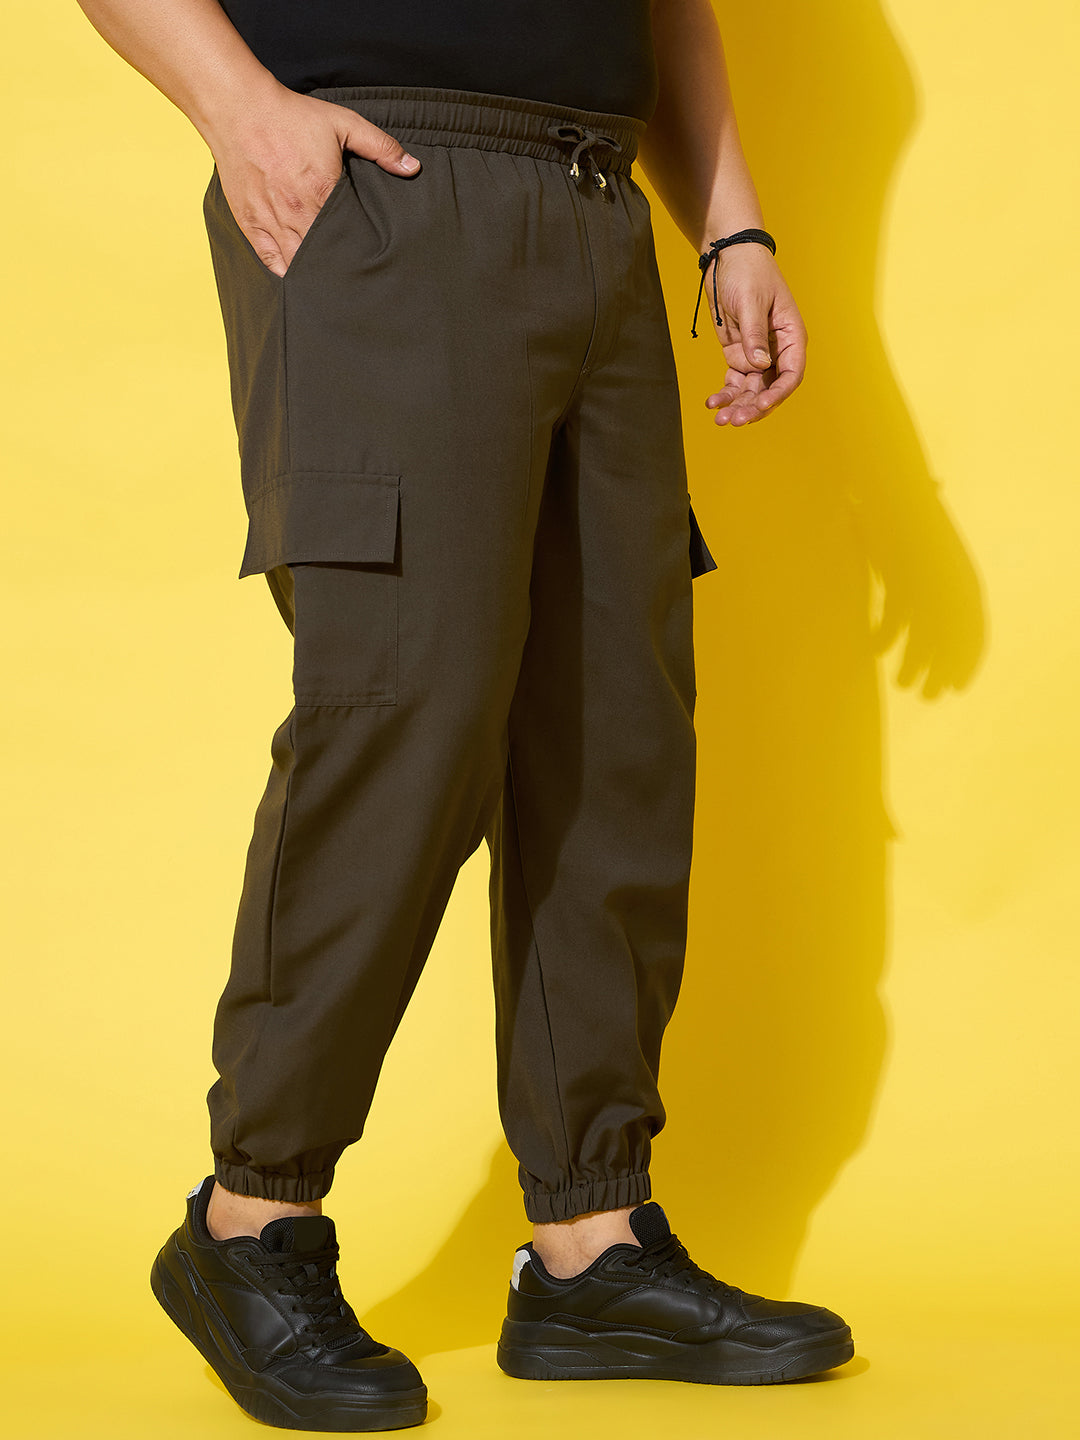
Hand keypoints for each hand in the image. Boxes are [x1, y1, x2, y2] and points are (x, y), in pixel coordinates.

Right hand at [208, 86, 421, 276]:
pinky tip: (298, 272)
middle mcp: (295, 211)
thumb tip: (413, 168)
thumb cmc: (292, 116)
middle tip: (353, 276)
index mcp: (321, 191)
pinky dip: (284, 269)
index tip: (370, 258)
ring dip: (312, 272)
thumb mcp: (342, 123)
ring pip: (296, 263)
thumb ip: (381, 147)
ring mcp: (270, 219)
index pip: (348, 236)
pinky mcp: (249, 222)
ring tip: (329, 279)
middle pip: (322, 256)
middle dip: (338, 266)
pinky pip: (269, 259)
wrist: (239, 107)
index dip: (360, 250)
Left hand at [701, 245, 806, 426]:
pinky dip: (725, 394)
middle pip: (770, 388)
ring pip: (751, 390)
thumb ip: (755, 335)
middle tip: (735, 420)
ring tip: (720, 420)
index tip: (760, 405)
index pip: (791, 373)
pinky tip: (712, 404)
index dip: (778, 393)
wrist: (727, 257)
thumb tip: (760, 366)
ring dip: (738, 406)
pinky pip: (734, 382)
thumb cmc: (747, 272)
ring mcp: (757, 355)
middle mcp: (777, 350)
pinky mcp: (738, 355)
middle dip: (753, 407)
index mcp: (791, 336)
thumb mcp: (751, 301)